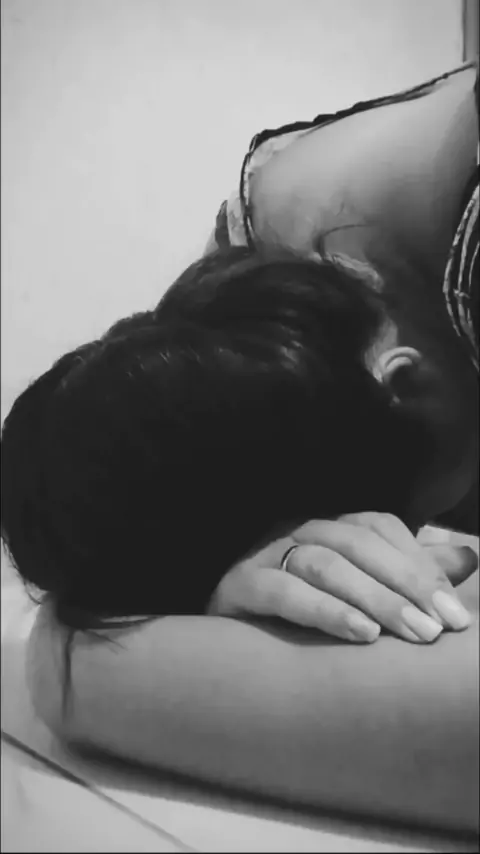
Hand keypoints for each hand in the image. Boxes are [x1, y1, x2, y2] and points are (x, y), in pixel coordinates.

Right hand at [207, 513, 477, 643]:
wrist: (227, 647)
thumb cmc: (304, 616)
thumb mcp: (363, 594)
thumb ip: (411, 573)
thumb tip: (469, 557)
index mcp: (331, 529)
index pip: (381, 528)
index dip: (420, 565)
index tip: (455, 615)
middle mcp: (300, 533)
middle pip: (358, 544)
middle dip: (405, 585)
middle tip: (438, 629)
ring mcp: (266, 555)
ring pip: (325, 564)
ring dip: (372, 597)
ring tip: (410, 632)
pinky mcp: (238, 586)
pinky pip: (282, 591)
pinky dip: (323, 609)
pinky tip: (359, 633)